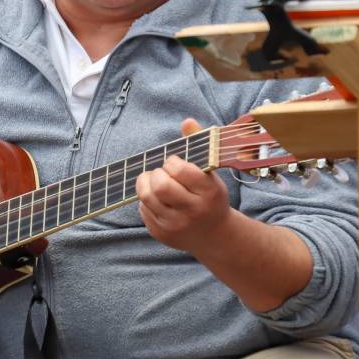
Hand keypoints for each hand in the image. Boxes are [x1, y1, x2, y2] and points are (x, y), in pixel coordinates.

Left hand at [135, 119, 234, 254]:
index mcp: (209, 192)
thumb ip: (197, 147)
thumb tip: (187, 121)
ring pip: (147, 197)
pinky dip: (146, 201)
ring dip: (146, 185)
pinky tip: (158, 201)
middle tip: (161, 174)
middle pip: (160, 186)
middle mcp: (194, 210)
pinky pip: (143, 210)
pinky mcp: (162, 234)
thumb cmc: (210, 198)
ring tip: (154, 182)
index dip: (172, 162)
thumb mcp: (210, 174)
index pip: (180, 170)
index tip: (174, 163)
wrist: (215, 237)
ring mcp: (177, 225)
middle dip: (156, 174)